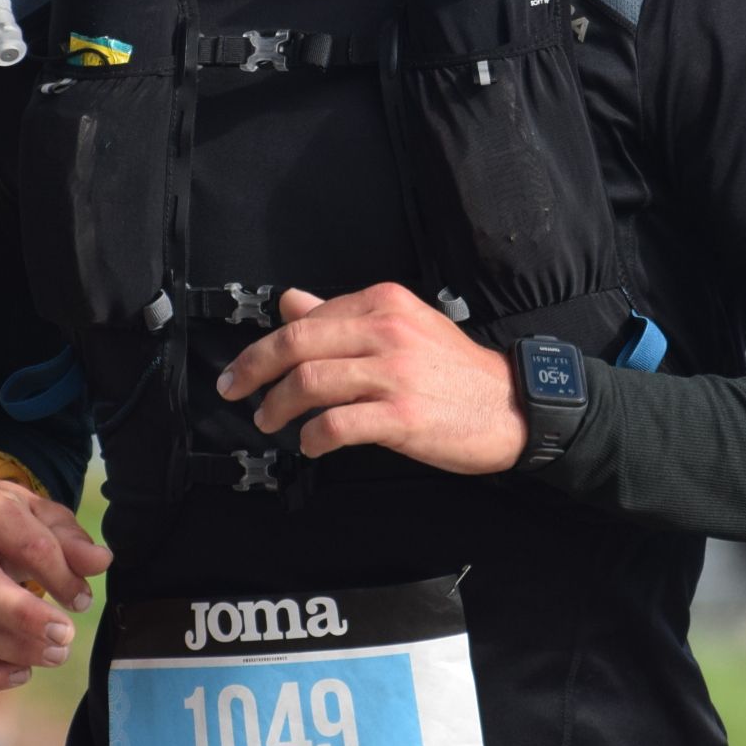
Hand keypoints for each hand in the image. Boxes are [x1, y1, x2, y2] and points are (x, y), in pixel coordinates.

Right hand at [0, 481, 113, 691]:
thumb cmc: (13, 525)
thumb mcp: (45, 519)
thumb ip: (72, 542)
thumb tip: (101, 561)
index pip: (27, 546)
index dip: (61, 577)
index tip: (83, 600)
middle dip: (27, 617)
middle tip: (66, 638)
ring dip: (13, 650)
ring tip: (56, 656)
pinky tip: (21, 674)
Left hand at [215, 284, 527, 474]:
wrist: (511, 407)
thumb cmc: (454, 371)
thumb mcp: (403, 325)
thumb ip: (344, 314)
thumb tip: (290, 301)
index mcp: (384, 303)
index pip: (306, 318)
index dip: (266, 346)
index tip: (246, 367)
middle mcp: (386, 331)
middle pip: (297, 345)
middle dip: (253, 370)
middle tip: (233, 391)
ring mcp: (394, 374)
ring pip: (309, 383)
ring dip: (276, 407)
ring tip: (268, 421)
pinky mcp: (402, 417)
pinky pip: (337, 425)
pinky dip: (312, 437)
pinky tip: (309, 445)